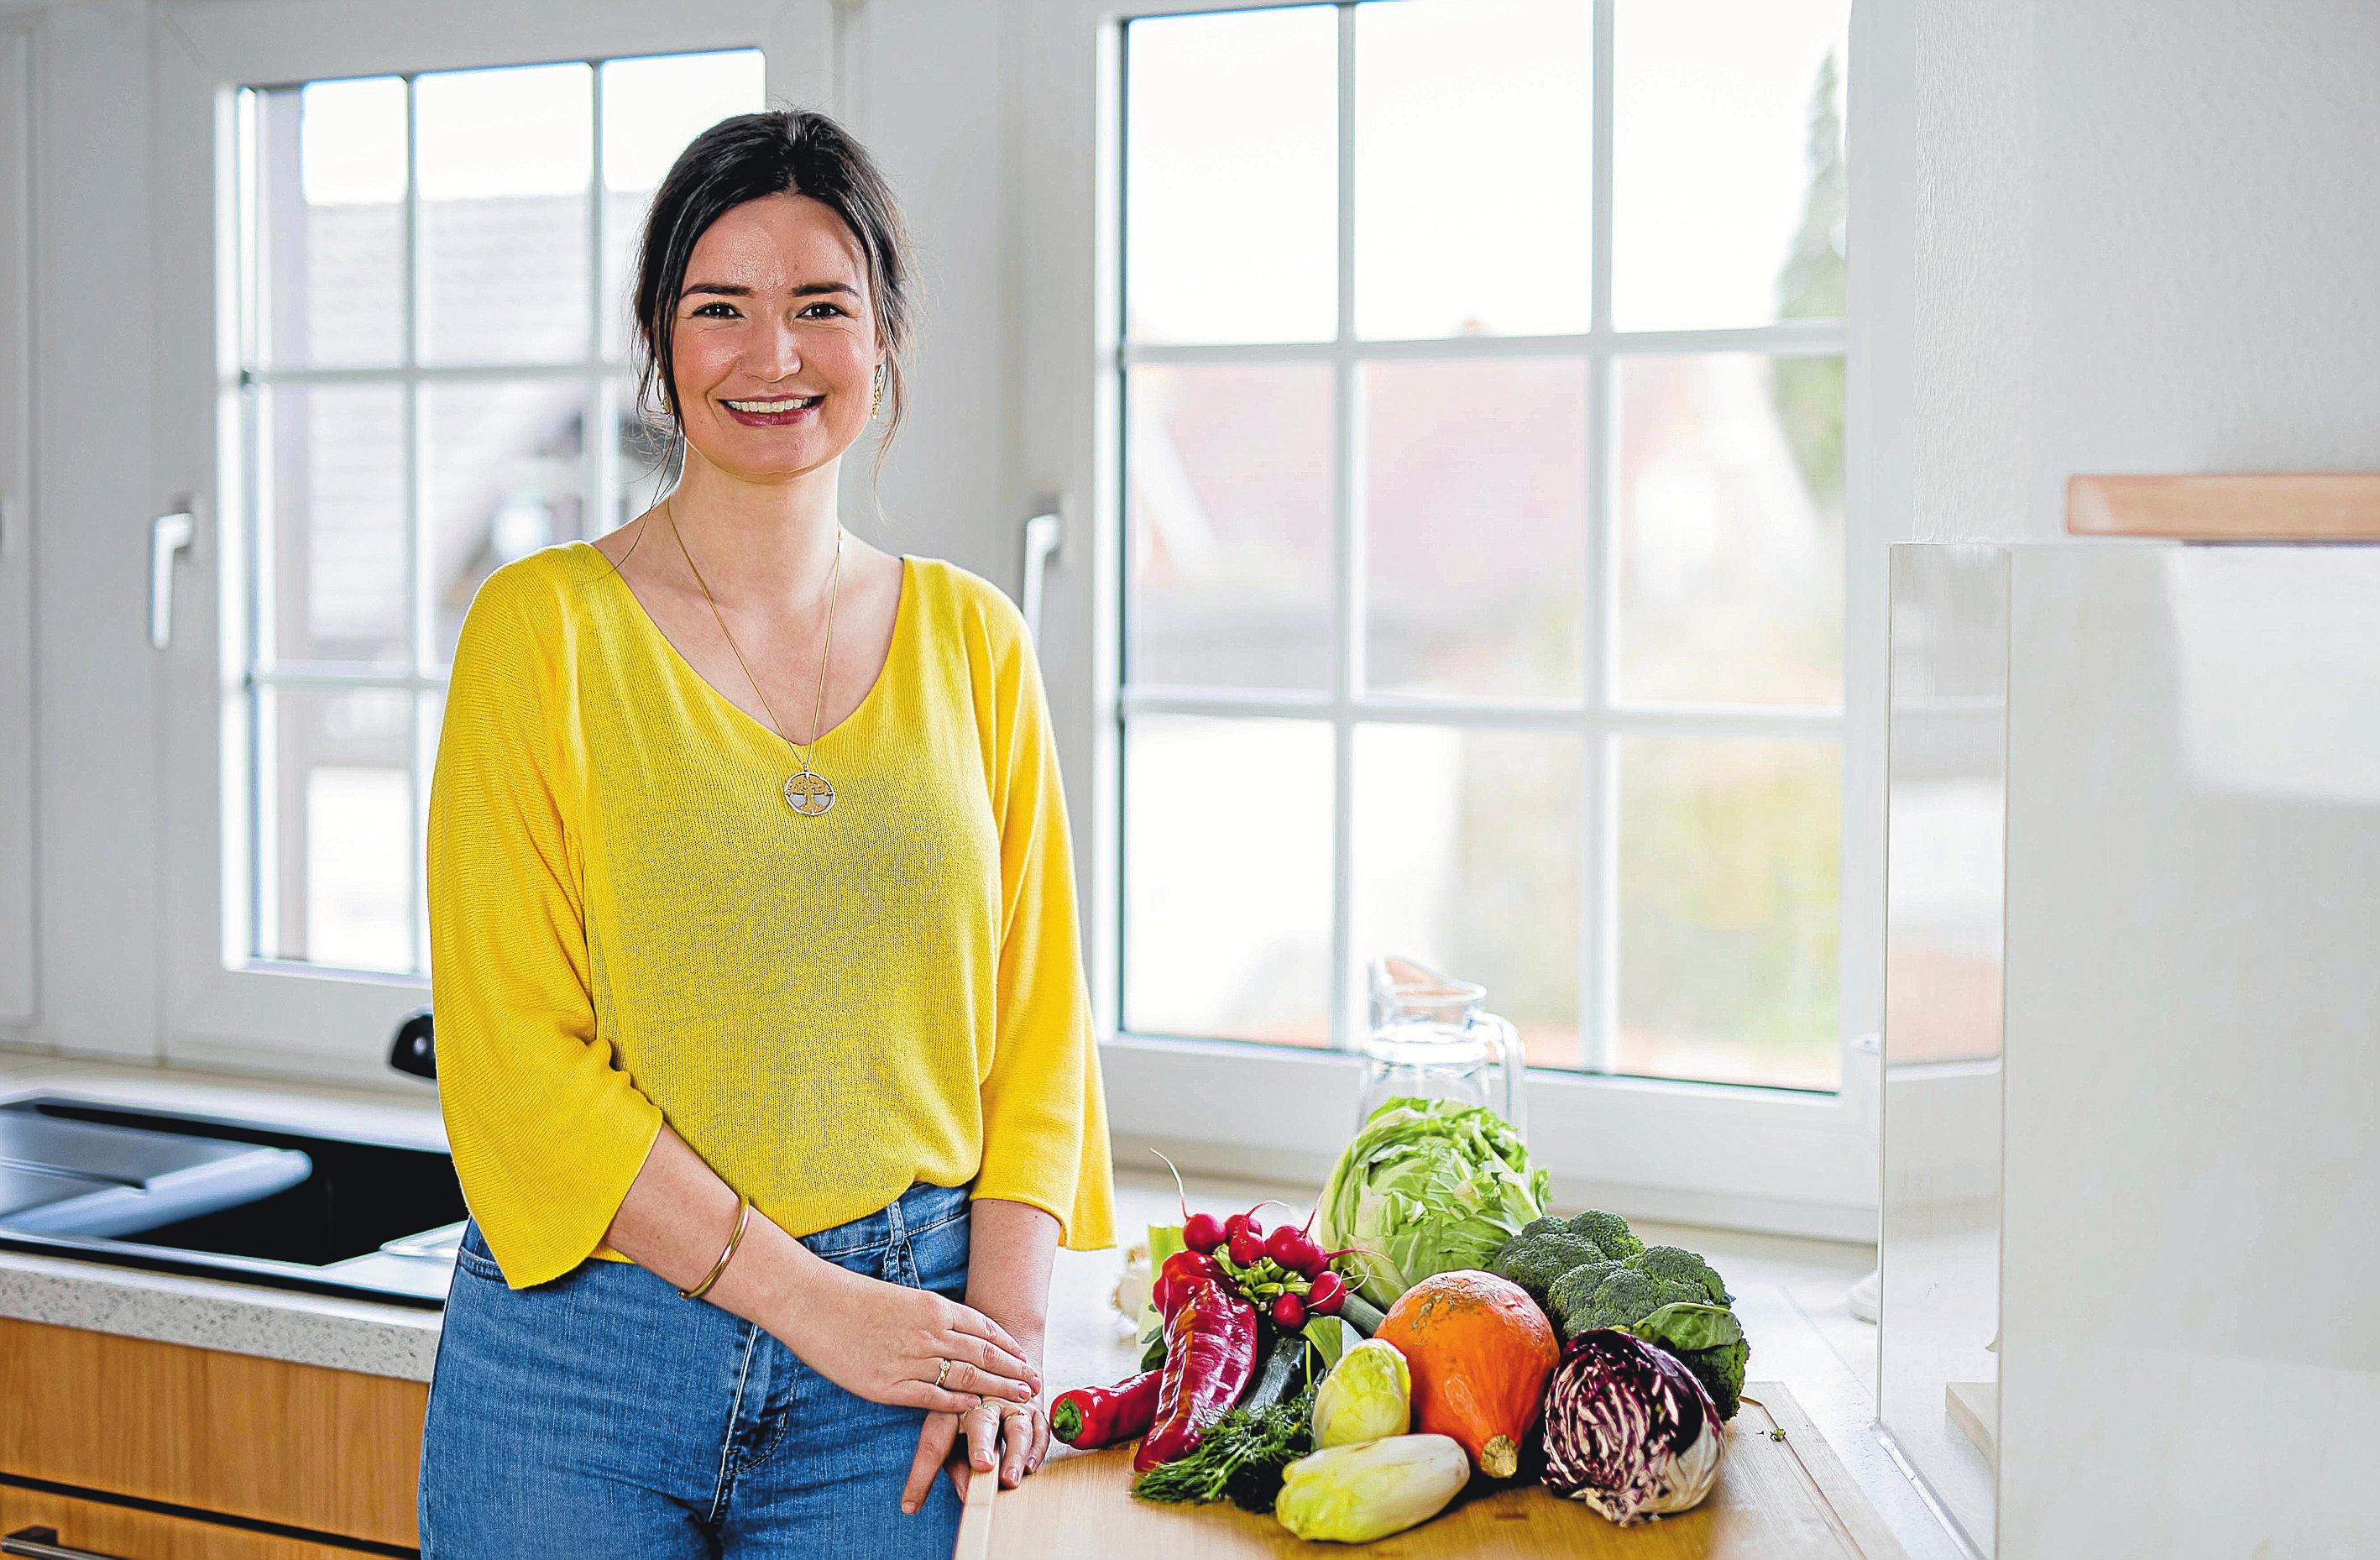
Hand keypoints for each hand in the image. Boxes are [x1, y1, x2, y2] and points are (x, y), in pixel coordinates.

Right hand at [768, 1255, 1039, 1413]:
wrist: (813, 1303)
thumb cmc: (852, 1298)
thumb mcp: (902, 1298)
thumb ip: (929, 1315)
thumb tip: (952, 1328)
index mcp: (933, 1307)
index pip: (984, 1327)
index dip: (1008, 1345)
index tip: (1024, 1356)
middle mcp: (929, 1333)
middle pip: (984, 1355)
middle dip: (1014, 1371)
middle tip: (1036, 1382)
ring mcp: (911, 1361)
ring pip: (967, 1379)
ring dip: (997, 1391)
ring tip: (1019, 1400)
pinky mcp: (889, 1386)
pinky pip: (934, 1399)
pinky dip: (958, 1406)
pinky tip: (974, 1412)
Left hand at [902, 1339, 1047, 1512]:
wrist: (1002, 1367)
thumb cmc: (969, 1411)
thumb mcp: (951, 1433)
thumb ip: (954, 1465)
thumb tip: (965, 1495)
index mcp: (950, 1409)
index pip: (933, 1444)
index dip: (922, 1475)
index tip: (910, 1503)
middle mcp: (982, 1401)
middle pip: (981, 1422)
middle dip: (981, 1443)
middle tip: (982, 1465)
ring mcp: (1011, 1402)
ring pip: (1016, 1425)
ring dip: (1015, 1452)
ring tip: (1011, 1478)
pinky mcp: (1034, 1407)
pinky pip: (1040, 1428)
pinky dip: (1036, 1448)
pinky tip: (1029, 1466)